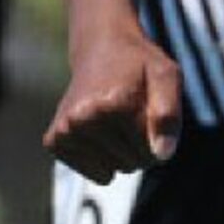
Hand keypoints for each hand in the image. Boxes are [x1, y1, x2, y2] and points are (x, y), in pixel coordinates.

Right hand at [44, 27, 181, 182]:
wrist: (99, 49)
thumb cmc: (138, 66)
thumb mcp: (165, 76)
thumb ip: (169, 112)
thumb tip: (161, 154)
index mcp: (114, 102)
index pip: (149, 151)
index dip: (157, 138)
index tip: (150, 113)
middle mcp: (84, 117)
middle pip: (131, 163)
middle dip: (139, 147)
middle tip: (133, 117)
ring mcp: (65, 130)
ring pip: (112, 171)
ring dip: (121, 154)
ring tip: (117, 123)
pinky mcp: (54, 140)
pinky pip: (94, 173)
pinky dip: (102, 160)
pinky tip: (99, 133)